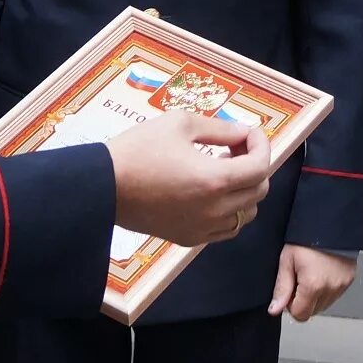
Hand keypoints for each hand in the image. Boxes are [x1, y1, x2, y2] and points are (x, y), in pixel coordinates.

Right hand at [106, 112, 269, 246]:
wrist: (101, 186)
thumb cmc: (137, 149)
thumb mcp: (179, 124)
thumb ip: (220, 128)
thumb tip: (243, 133)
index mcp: (215, 180)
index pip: (260, 166)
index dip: (261, 145)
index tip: (248, 134)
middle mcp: (214, 210)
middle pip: (258, 191)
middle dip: (253, 165)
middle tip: (232, 149)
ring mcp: (202, 228)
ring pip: (246, 214)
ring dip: (243, 191)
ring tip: (219, 171)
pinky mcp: (188, 239)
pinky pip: (225, 230)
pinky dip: (228, 212)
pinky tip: (209, 194)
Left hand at [270, 245, 355, 321]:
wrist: (329, 222)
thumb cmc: (306, 238)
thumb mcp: (287, 260)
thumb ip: (282, 288)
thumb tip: (275, 310)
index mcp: (313, 285)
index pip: (300, 315)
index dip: (291, 305)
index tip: (290, 291)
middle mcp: (330, 288)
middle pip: (313, 312)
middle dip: (303, 301)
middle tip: (300, 280)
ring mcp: (342, 285)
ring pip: (324, 305)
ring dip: (316, 296)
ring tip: (312, 275)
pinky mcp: (349, 280)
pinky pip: (334, 295)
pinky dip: (327, 289)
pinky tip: (322, 273)